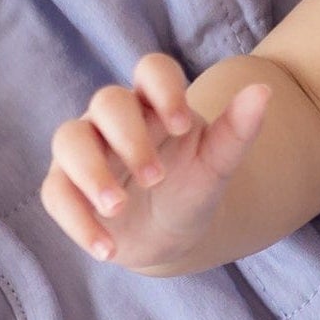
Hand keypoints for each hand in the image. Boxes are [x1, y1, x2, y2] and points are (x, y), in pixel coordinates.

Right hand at [40, 51, 270, 267]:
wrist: (172, 236)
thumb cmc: (192, 188)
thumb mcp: (218, 165)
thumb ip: (238, 130)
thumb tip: (264, 91)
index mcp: (155, 103)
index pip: (151, 70)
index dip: (163, 89)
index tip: (181, 125)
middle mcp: (114, 120)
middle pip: (107, 102)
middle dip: (129, 138)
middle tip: (156, 178)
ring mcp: (85, 151)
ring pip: (69, 139)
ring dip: (91, 173)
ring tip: (117, 207)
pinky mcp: (65, 187)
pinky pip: (56, 194)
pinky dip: (78, 222)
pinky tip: (106, 249)